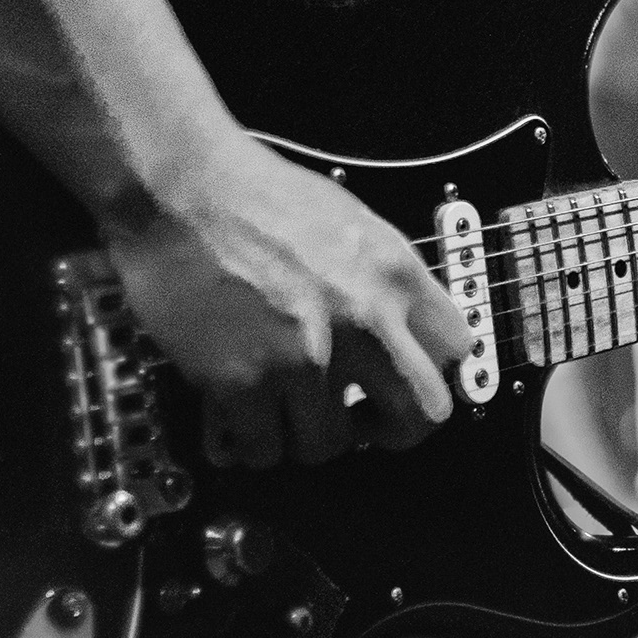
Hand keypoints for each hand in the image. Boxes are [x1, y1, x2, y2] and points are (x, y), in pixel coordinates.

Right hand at [105, 130, 476, 466]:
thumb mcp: (349, 221)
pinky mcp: (244, 383)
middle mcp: (363, 320)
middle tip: (362, 422)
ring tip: (283, 411)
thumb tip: (397, 327)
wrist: (179, 188)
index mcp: (394, 272)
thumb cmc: (253, 192)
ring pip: (330, 445)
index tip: (408, 380)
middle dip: (391, 428)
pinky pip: (264, 449)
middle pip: (421, 415)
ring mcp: (305, 357)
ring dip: (305, 435)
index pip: (458, 349)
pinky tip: (240, 416)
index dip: (435, 371)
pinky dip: (251, 442)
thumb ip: (381, 279)